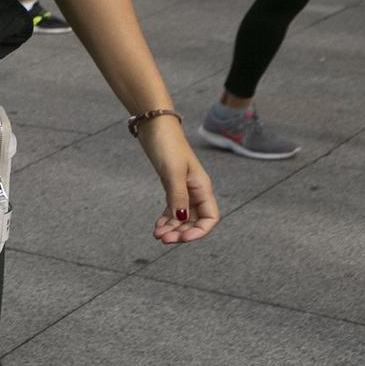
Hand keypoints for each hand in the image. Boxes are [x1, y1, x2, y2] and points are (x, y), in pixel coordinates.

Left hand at [137, 118, 219, 243]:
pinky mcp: (172, 186)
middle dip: (181, 233)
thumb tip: (181, 219)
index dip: (198, 231)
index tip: (181, 238)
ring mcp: (184, 189)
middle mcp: (196, 191)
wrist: (154, 126)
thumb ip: (178, 195)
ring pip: (182, 217)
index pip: (210, 218)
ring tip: (157, 235)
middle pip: (194, 221)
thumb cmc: (167, 145)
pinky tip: (157, 226)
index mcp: (203, 188)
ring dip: (172, 228)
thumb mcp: (173, 172)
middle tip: (162, 239)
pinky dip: (166, 219)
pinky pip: (173, 209)